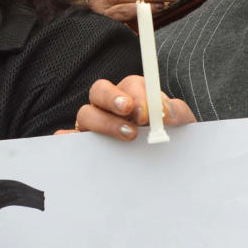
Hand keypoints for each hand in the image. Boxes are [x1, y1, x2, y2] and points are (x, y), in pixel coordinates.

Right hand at [74, 75, 195, 140]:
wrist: (168, 163)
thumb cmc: (170, 137)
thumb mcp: (180, 123)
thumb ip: (175, 112)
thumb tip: (164, 111)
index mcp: (132, 94)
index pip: (129, 85)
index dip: (137, 93)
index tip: (148, 111)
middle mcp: (109, 105)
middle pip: (99, 90)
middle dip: (113, 99)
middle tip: (134, 115)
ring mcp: (95, 124)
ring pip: (85, 113)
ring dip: (103, 122)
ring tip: (128, 136)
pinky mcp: (86, 144)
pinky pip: (70, 139)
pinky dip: (67, 138)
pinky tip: (68, 139)